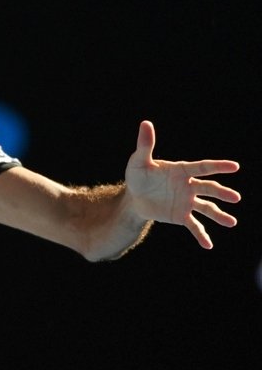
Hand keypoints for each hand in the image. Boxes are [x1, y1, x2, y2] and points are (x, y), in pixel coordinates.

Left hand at [125, 121, 240, 248]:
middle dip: (222, 193)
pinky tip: (208, 245)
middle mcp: (189, 186)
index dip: (218, 166)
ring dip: (219, 215)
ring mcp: (187, 202)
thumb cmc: (138, 175)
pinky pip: (194, 226)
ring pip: (207, 208)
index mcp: (182, 171)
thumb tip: (145, 123)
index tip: (235, 166)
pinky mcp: (181, 216)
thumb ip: (145, 145)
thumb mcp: (139, 161)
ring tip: (232, 222)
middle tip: (236, 198)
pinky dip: (201, 235)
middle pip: (209, 188)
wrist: (133, 197)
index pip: (202, 167)